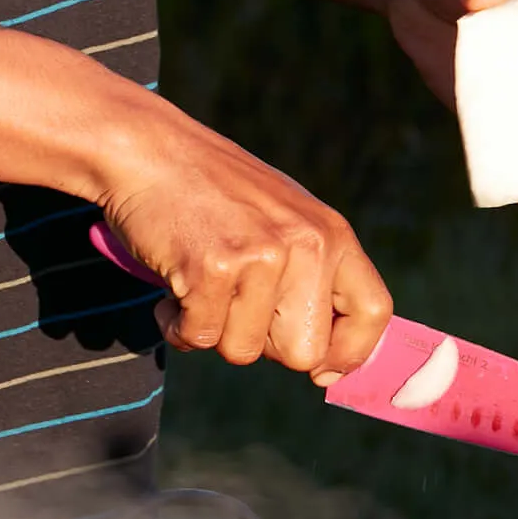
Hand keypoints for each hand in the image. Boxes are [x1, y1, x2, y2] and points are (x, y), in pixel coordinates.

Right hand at [98, 127, 393, 374]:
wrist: (144, 148)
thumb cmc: (210, 190)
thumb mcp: (282, 218)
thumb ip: (311, 274)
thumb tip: (327, 362)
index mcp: (330, 232)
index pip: (373, 312)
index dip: (349, 353)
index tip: (321, 370)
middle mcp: (306, 243)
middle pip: (303, 353)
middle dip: (262, 343)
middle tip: (234, 302)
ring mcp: (260, 255)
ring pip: (243, 351)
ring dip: (213, 329)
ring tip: (199, 282)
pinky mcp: (212, 267)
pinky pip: (198, 337)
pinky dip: (176, 324)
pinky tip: (173, 286)